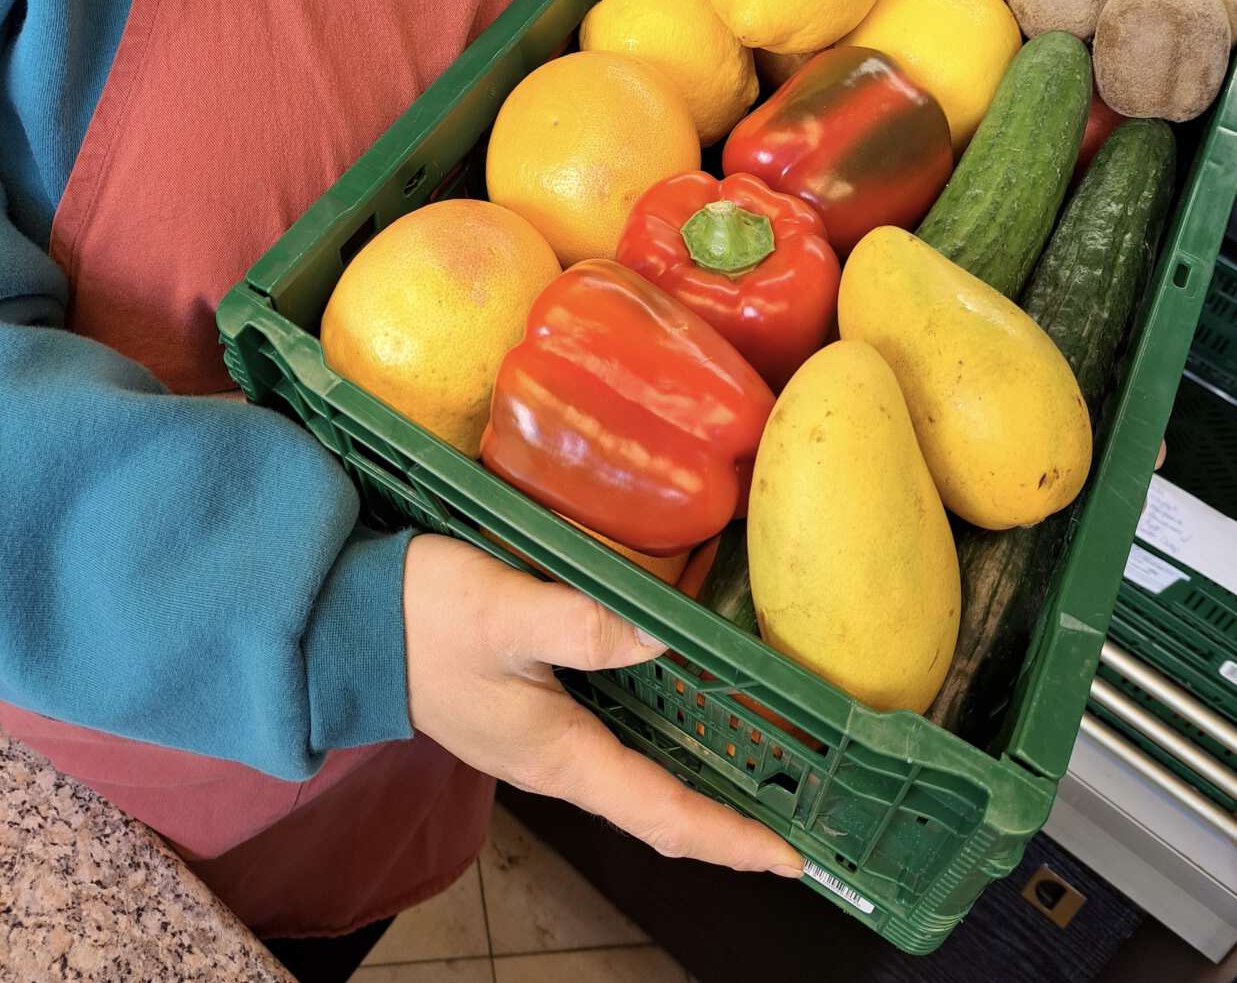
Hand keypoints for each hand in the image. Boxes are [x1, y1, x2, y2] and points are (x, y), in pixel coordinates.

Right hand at [403, 533, 803, 876]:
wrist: (348, 622)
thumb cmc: (423, 618)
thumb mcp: (506, 613)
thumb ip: (585, 626)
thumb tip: (666, 639)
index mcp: (559, 754)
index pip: (660, 813)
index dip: (729, 838)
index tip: (791, 859)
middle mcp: (556, 762)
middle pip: (656, 809)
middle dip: (725, 823)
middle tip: (793, 821)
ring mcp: (540, 742)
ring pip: (636, 781)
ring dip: (696, 788)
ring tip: (756, 778)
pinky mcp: (530, 714)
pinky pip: (614, 748)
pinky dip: (660, 748)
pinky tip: (682, 716)